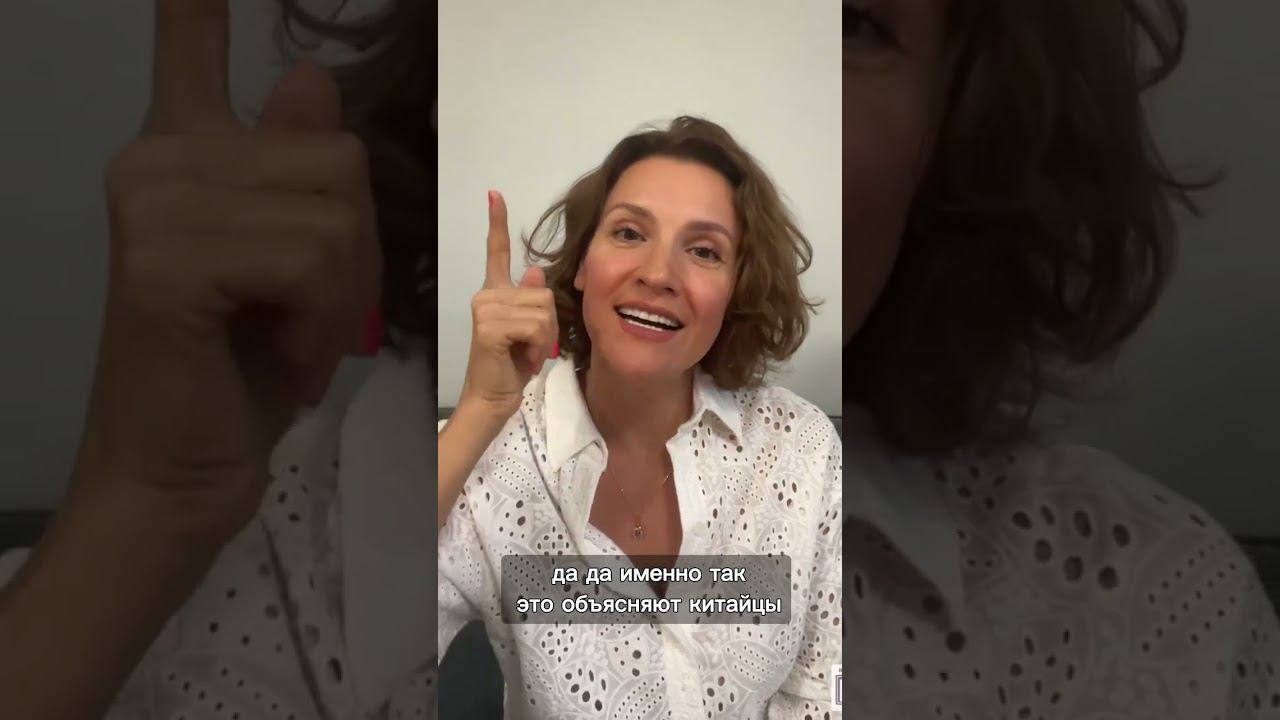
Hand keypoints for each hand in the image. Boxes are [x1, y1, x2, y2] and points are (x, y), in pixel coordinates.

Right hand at [74, 0, 381, 544]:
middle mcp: (156, 157)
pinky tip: (279, 357)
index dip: (193, 11)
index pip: (186, 51)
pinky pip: (311, 256)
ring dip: (340, 294)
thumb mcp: (295, 268)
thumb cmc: (240, 375)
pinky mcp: (165, 254)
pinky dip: (321, 320)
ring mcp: (153, 197)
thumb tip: (310, 78)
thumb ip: (296, 175)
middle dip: (355, 253)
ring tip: (290, 338)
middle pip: (336, 157)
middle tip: (307, 319)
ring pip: (333, 208)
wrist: (183, 472)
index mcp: (184, 156)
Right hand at [457, 191, 557, 420]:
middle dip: (548, 325)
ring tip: (525, 353)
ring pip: (542, 310)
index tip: (494, 195)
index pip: (498, 252)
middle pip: (543, 293)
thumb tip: (535, 272)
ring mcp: (485, 309)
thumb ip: (532, 301)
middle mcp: (487, 295)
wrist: (494, 397)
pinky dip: (536, 346)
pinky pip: (535, 325)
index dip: (497, 223)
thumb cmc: (512, 364)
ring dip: (543, 338)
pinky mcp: (489, 326)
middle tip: (530, 347)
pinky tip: (521, 358)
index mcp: (496, 293)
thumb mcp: (531, 330)